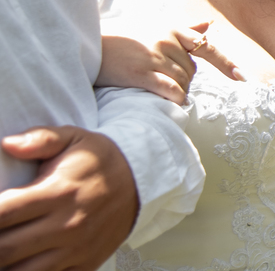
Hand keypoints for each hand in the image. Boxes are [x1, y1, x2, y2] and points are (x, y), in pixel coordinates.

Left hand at [0, 127, 137, 270]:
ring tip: (5, 249)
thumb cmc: (99, 160)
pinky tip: (23, 260)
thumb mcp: (74, 138)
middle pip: (5, 249)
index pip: (3, 213)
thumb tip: (8, 144)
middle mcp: (67, 224)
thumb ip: (41, 139)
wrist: (139, 181)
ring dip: (6, 263)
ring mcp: (76, 249)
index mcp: (58, 192)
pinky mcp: (84, 264)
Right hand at [98, 20, 242, 104]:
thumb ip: (184, 28)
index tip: (241, 78)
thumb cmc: (123, 36)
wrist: (89, 43)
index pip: (207, 47)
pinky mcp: (142, 73)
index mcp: (173, 29)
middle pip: (192, 71)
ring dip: (180, 91)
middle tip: (168, 86)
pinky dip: (176, 98)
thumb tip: (209, 23)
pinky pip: (170, 89)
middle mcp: (167, 41)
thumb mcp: (155, 26)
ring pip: (183, 82)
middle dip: (186, 82)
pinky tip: (173, 101)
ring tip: (163, 92)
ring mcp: (155, 56)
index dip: (226, 63)